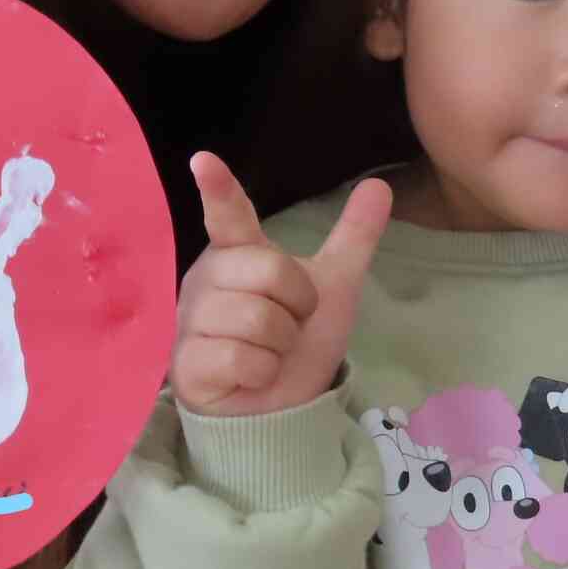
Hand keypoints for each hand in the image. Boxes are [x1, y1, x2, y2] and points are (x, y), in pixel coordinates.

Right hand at [170, 153, 389, 418]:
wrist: (281, 408)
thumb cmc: (297, 342)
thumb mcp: (333, 287)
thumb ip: (353, 237)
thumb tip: (380, 184)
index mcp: (238, 253)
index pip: (228, 214)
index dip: (218, 188)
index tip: (204, 160)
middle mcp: (207, 279)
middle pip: (269, 270)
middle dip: (296, 305)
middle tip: (288, 324)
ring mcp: (191, 320)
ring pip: (257, 319)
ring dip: (280, 345)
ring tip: (267, 353)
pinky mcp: (187, 361)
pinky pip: (241, 357)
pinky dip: (261, 372)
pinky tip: (250, 376)